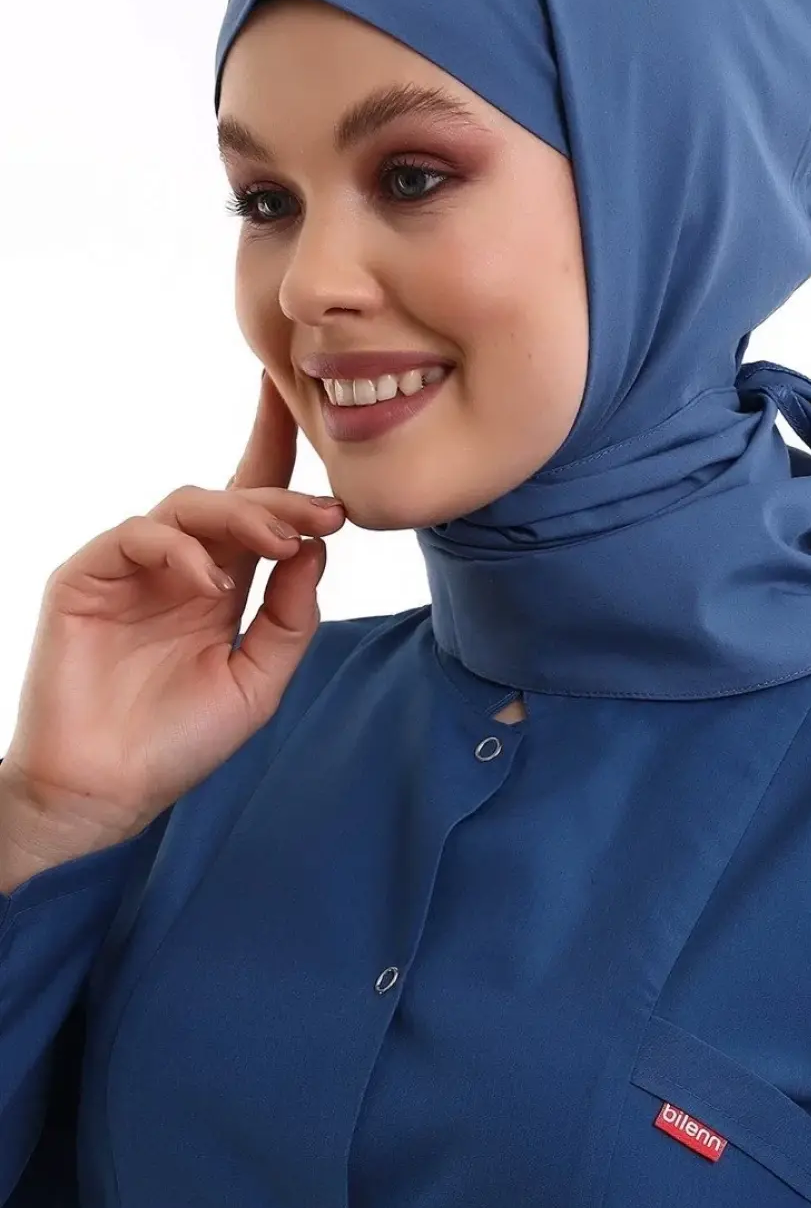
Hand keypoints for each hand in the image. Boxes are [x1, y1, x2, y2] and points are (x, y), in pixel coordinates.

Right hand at [3, 371, 345, 840]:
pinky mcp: (87, 576)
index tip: (318, 414)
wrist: (106, 794)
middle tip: (326, 513)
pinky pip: (137, 535)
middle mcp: (179, 565)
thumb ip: (290, 617)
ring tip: (281, 541)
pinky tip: (211, 582)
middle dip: (284, 497)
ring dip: (242, 514)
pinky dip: (179, 550)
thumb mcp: (257, 682)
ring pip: (189, 504)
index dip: (279, 453)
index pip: (255, 506)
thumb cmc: (178, 742)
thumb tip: (315, 548)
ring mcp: (131, 567)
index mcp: (222, 582)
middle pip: (233, 497)